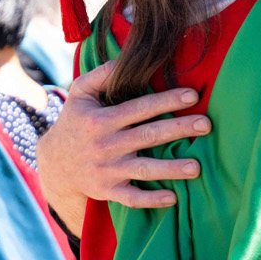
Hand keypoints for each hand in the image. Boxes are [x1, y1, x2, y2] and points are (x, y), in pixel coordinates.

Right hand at [37, 59, 210, 234]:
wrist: (53, 164)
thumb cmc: (74, 122)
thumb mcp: (80, 93)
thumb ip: (102, 75)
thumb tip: (127, 59)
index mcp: (101, 120)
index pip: (140, 108)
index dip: (166, 100)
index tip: (193, 95)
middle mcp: (106, 145)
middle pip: (148, 136)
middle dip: (179, 130)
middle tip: (206, 125)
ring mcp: (107, 170)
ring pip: (144, 170)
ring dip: (171, 169)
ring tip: (197, 167)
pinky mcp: (108, 191)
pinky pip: (132, 198)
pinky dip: (151, 200)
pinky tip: (173, 198)